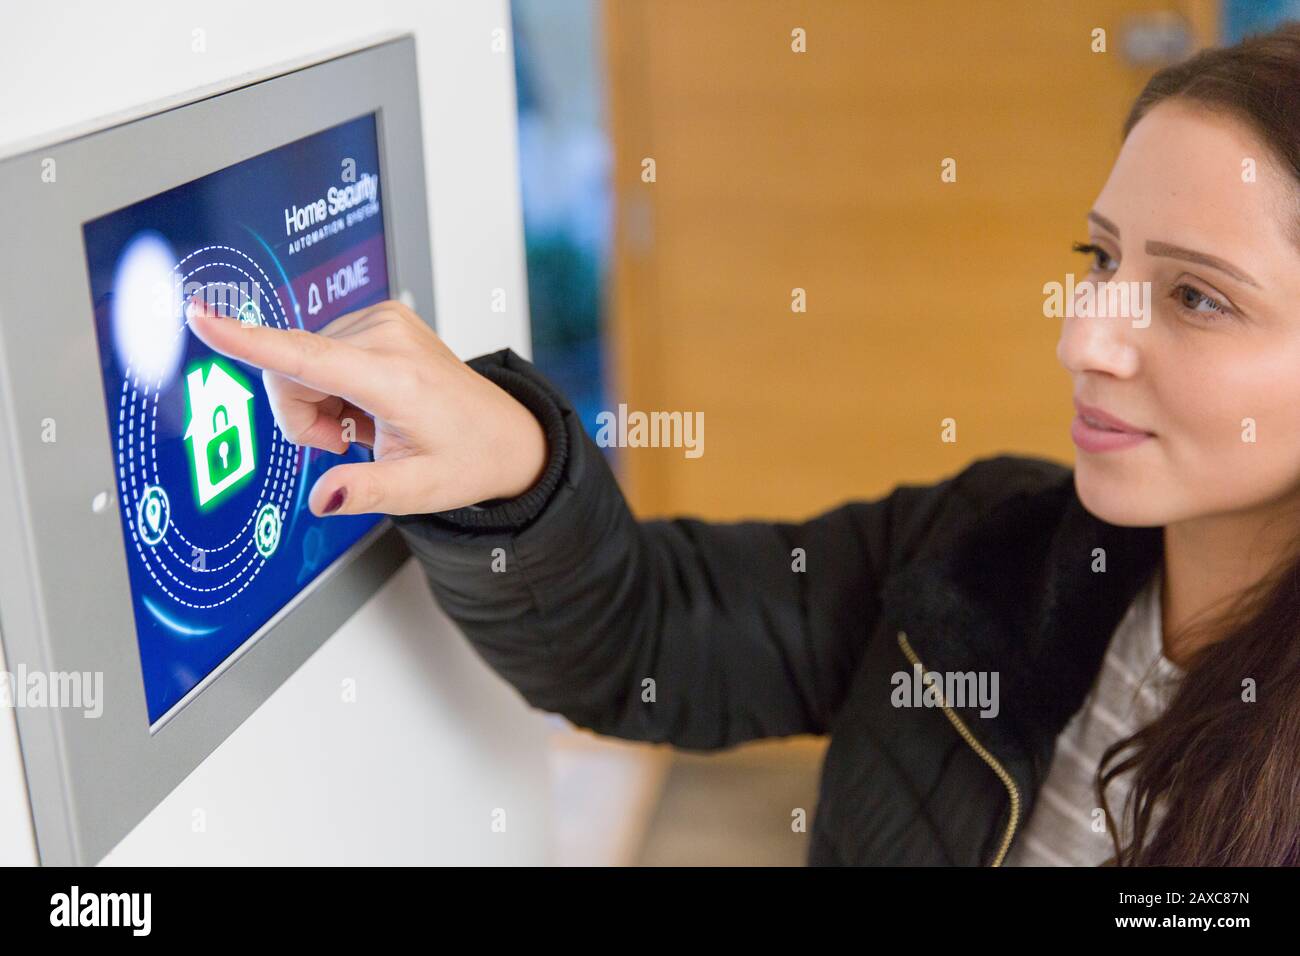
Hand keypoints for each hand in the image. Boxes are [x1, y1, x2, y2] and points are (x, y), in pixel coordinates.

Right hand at [186, 298, 547, 516]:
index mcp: (393, 378)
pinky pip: (320, 348)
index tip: (201, 318)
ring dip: (319, 401)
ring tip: (364, 424)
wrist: (504, 433)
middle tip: (346, 442)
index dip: (248, 341)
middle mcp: (386, 336)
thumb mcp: (417, 490)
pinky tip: (368, 403)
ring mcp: (383, 319)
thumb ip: (365, 492)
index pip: (306, 357)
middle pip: (290, 370)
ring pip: (300, 360)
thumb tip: (324, 498)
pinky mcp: (379, 316)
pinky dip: (332, 383)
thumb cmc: (465, 458)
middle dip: (301, 415)